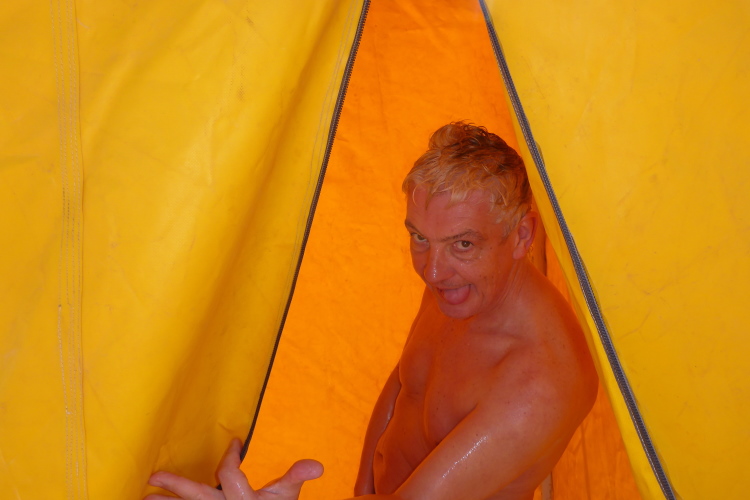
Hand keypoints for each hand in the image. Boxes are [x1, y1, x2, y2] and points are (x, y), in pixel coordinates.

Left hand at [145, 439, 323, 499]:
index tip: (234, 443)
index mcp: (243, 499)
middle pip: (197, 496)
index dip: (230, 455)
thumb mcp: (289, 497)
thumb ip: (296, 477)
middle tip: (153, 477)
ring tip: (145, 498)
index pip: (229, 472)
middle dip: (175, 486)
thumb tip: (317, 465)